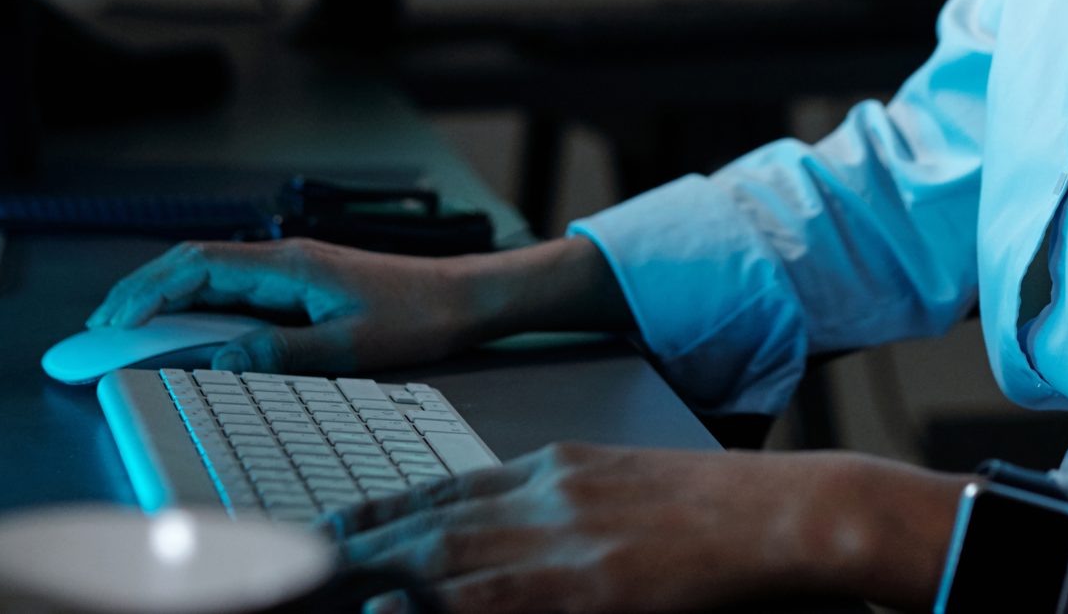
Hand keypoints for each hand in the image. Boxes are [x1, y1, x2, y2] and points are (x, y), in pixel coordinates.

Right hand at [85, 238, 476, 373]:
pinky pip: (233, 293)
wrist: (461, 297)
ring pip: (209, 278)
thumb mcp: (349, 345)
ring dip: (164, 301)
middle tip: (96, 332)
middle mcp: (281, 260)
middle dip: (139, 294)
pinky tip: (179, 333)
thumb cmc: (414, 317)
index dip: (147, 291)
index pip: (198, 266)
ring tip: (121, 333)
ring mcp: (288, 270)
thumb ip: (282, 353)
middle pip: (192, 266)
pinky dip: (196, 309)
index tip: (109, 321)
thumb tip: (219, 362)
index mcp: (287, 264)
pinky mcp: (297, 285)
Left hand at [324, 444, 961, 612]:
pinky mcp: (582, 586)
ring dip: (367, 580)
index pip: (445, 489)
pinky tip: (386, 611)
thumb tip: (510, 539)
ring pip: (439, 563)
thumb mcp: (624, 487)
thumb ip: (563, 503)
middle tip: (285, 565)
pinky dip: (432, 607)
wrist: (781, 513)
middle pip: (426, 524)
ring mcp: (558, 542)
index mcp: (556, 468)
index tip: (326, 531)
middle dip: (350, 547)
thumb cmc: (717, 509)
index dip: (379, 513)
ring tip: (306, 589)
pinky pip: (488, 601)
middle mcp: (543, 497)